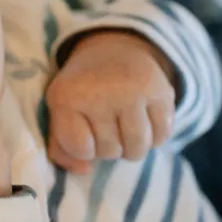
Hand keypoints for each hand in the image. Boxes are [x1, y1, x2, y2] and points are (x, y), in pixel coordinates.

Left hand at [46, 31, 175, 174]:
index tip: (84, 134)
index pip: (80, 148)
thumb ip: (61, 147)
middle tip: (106, 129)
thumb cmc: (81, 90)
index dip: (84, 149)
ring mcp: (134, 92)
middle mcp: (101, 93)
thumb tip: (84, 171)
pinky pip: (163, 137)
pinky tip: (144, 124)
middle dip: (107, 148)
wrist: (114, 50)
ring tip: (124, 132)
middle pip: (109, 151)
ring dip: (131, 148)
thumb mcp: (59, 112)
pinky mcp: (163, 92)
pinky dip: (154, 138)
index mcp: (67, 97)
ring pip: (137, 148)